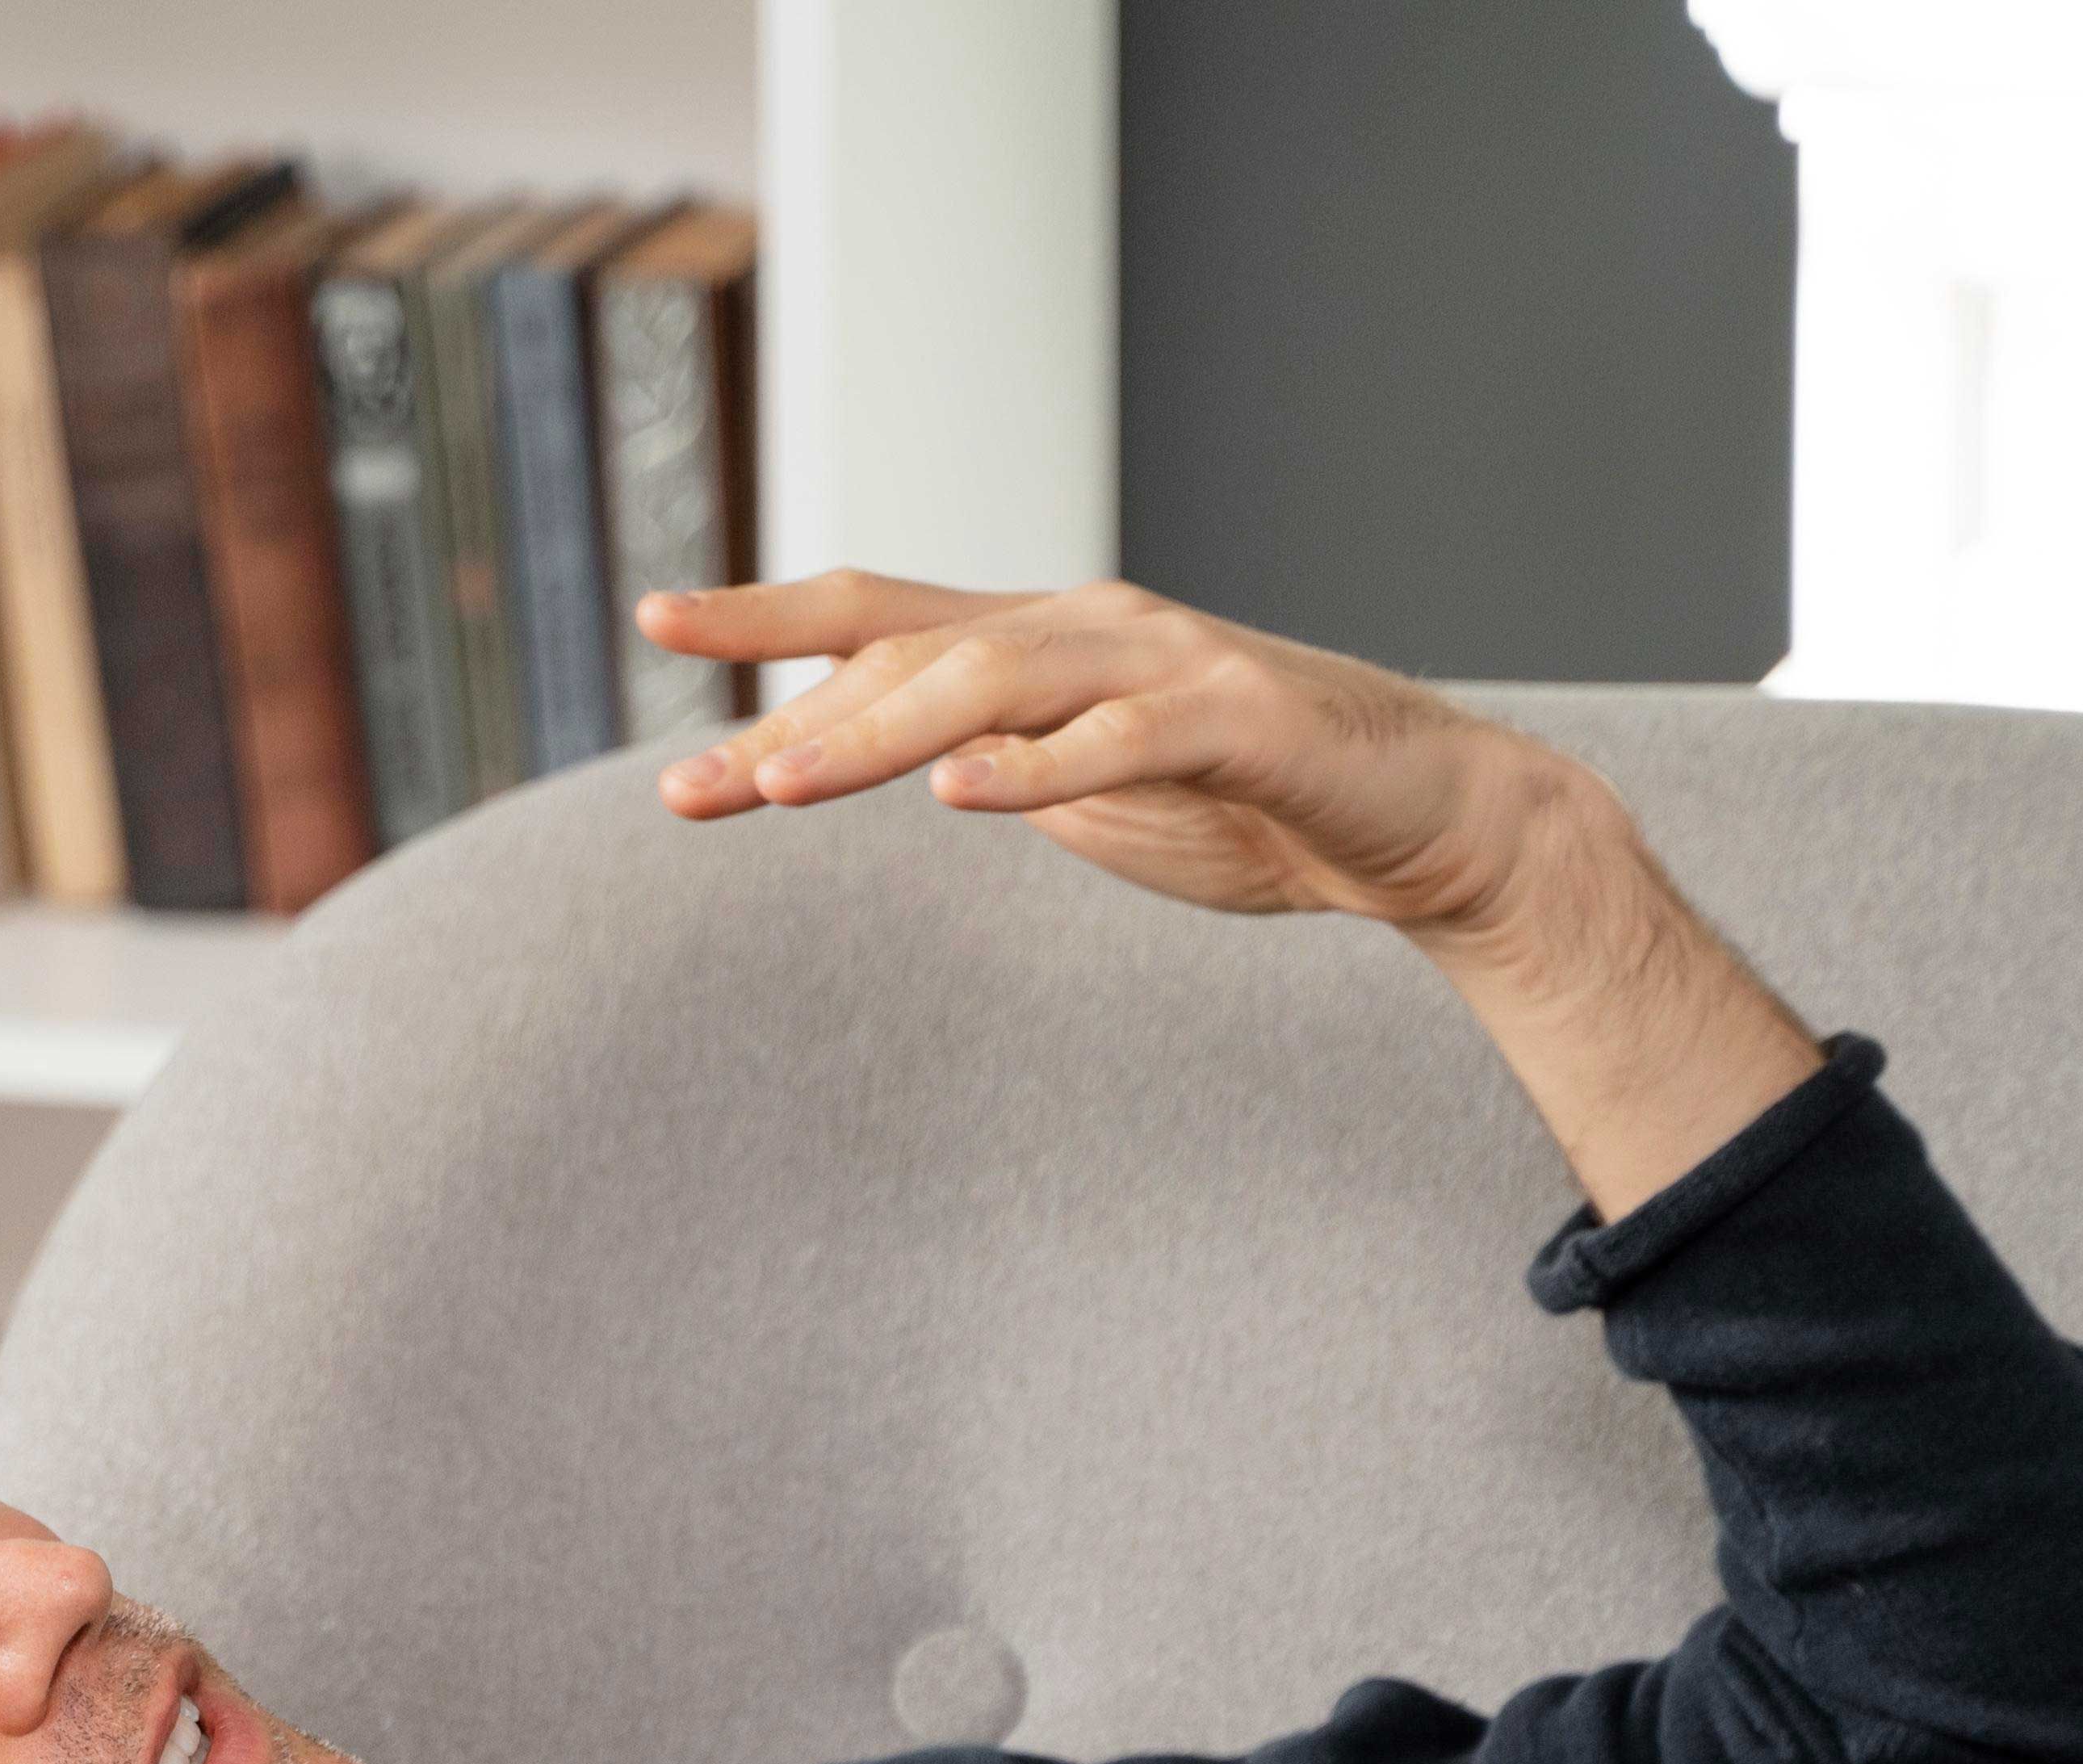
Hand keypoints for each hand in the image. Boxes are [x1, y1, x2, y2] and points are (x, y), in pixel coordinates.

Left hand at [644, 571, 1572, 933]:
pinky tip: (960, 796)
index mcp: (1043, 645)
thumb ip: (1003, 767)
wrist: (1427, 821)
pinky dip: (1038, 768)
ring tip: (779, 786)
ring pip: (993, 682)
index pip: (880, 623)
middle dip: (786, 714)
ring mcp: (1165, 663)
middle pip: (908, 651)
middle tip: (686, 788)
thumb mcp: (1093, 794)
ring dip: (877, 737)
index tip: (655, 626)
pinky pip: (1122, 738)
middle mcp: (1089, 628)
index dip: (764, 624)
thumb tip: (910, 764)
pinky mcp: (1238, 718)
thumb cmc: (1256, 804)